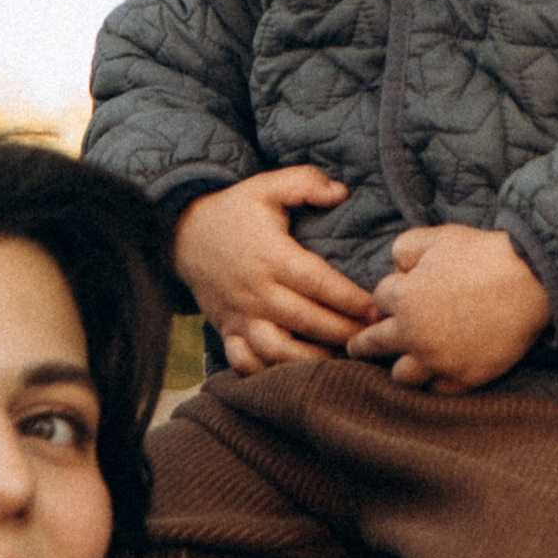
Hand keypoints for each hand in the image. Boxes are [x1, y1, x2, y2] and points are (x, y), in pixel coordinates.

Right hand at [173, 169, 378, 373]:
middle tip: (372, 336)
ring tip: (340, 359)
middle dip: (344, 332)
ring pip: (278, 350)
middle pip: (307, 321)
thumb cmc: (233, 210)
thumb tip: (341, 191)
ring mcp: (241, 315)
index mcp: (271, 256)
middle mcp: (257, 291)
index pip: (319, 283)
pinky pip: (245, 362)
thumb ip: (304, 183)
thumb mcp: (266, 186)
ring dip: (312, 359)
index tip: (376, 307)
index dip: (351, 299)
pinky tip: (294, 374)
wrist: (180, 233)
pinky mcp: (227, 330)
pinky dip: (268, 372)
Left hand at [346, 225, 551, 391]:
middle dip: (361, 344)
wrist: (531, 282)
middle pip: (374, 344)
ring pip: (401, 376)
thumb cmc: (483, 255)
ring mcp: (439, 361)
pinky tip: (434, 376)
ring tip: (398, 365)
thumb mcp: (437, 237)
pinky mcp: (464, 378)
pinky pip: (437, 391)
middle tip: (354, 348)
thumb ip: (404, 248)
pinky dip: (434, 382)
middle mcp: (414, 335)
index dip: (388, 294)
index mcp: (403, 299)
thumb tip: (395, 267)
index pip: (377, 301)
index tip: (394, 295)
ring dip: (399, 367)